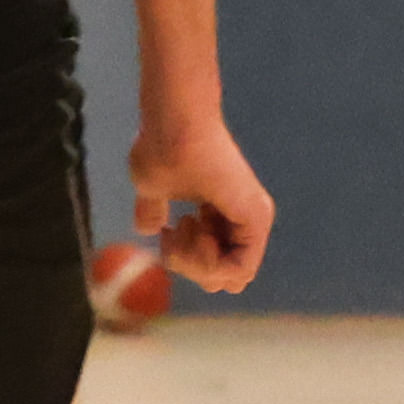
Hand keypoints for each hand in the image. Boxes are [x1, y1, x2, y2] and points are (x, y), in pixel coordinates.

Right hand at [134, 116, 273, 293]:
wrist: (174, 124)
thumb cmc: (162, 147)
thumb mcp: (152, 189)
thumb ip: (154, 210)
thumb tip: (147, 228)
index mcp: (224, 215)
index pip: (212, 266)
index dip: (185, 262)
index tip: (168, 232)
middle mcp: (244, 222)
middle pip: (221, 280)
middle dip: (190, 266)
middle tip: (175, 231)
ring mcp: (253, 222)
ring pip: (230, 278)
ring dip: (196, 264)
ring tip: (182, 226)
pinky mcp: (256, 220)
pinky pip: (239, 269)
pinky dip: (209, 262)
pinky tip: (190, 229)